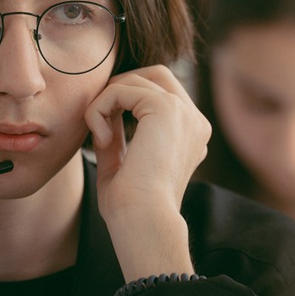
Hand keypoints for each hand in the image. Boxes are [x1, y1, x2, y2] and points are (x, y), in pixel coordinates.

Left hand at [86, 63, 208, 275]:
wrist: (144, 221)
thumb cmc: (132, 207)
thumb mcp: (123, 163)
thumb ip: (118, 136)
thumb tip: (104, 112)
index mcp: (191, 136)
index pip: (160, 94)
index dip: (126, 101)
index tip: (105, 133)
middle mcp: (195, 122)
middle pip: (155, 74)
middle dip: (121, 88)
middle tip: (100, 119)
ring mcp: (185, 113)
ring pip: (136, 79)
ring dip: (106, 101)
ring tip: (99, 135)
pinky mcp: (166, 108)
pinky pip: (120, 89)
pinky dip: (100, 108)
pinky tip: (101, 138)